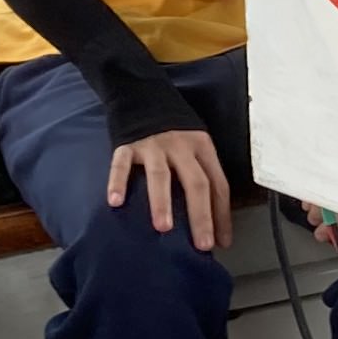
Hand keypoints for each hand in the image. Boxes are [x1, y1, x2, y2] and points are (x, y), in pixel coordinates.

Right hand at [108, 128, 232, 249]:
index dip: (221, 214)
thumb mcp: (195, 145)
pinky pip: (122, 165)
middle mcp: (181, 146)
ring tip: (163, 228)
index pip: (218, 184)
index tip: (221, 242)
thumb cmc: (173, 130)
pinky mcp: (127, 144)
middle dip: (200, 216)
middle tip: (201, 244)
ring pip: (160, 175)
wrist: (142, 93)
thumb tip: (211, 220)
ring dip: (162, 202)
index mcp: (202, 148)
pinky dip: (118, 182)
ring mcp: (153, 145)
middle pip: (195, 182)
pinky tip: (116, 201)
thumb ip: (201, 174)